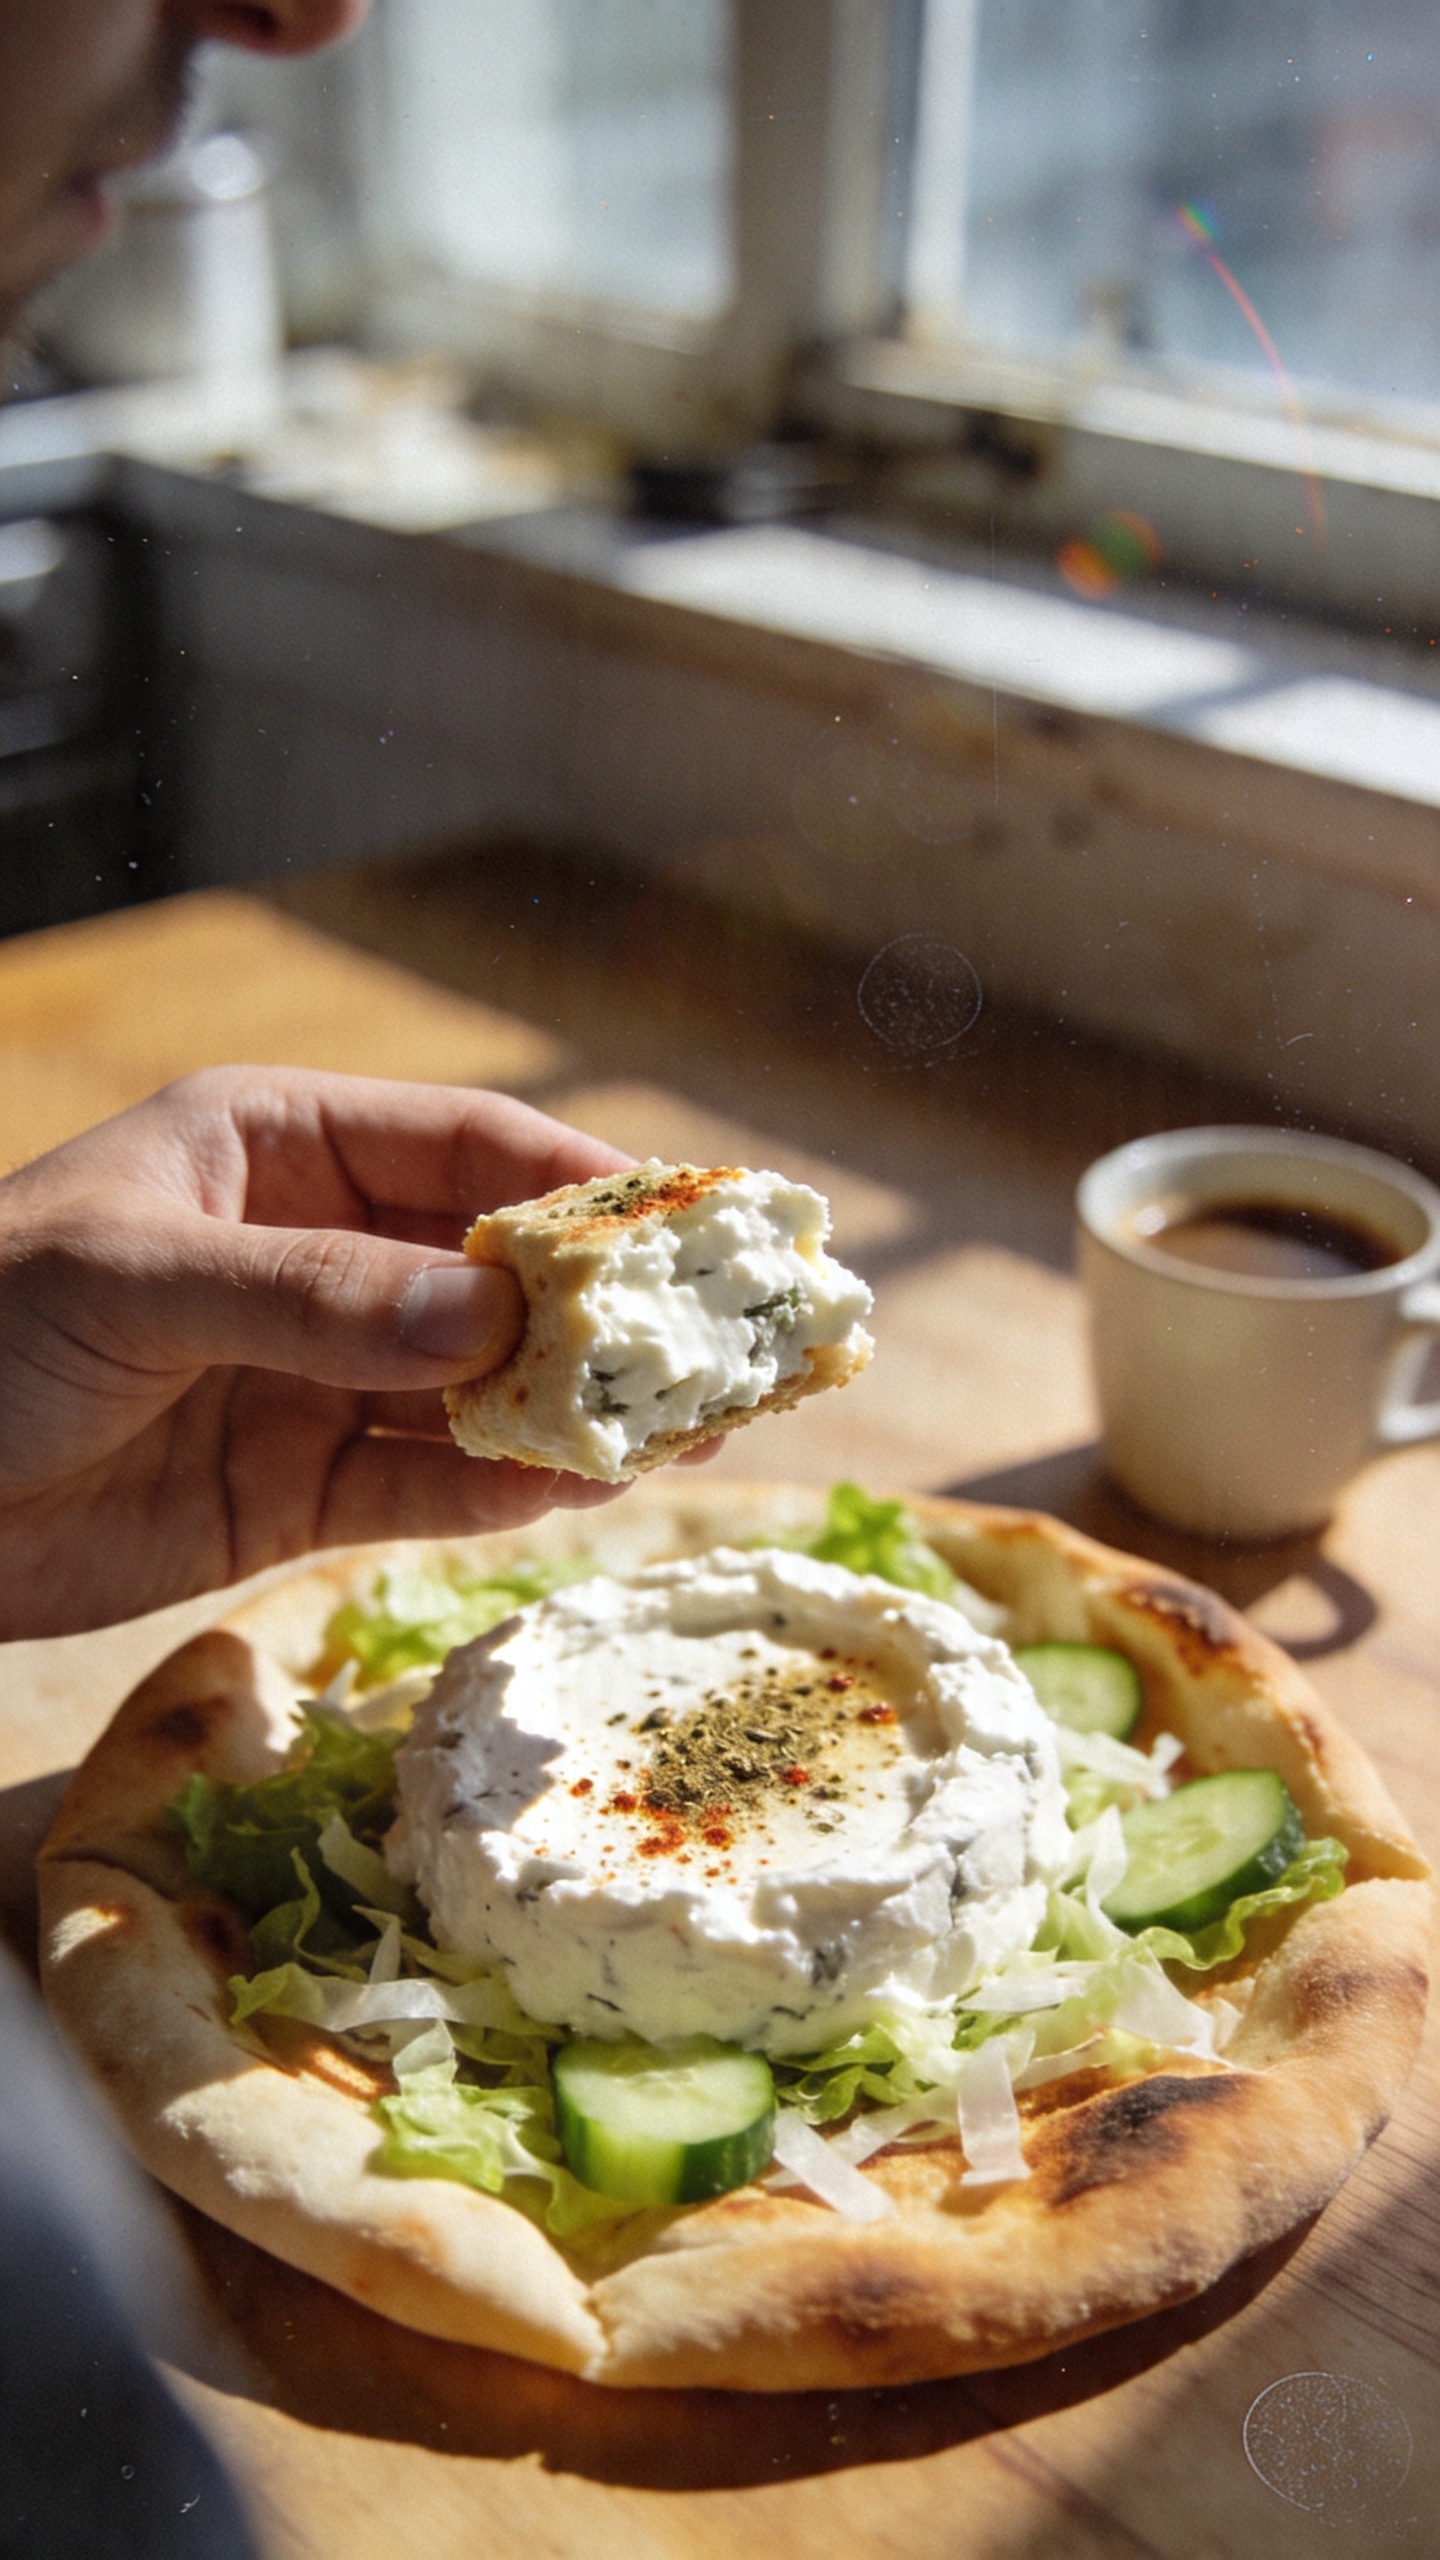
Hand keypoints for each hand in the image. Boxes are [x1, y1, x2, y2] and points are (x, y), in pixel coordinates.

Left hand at [0, 1067, 632, 1638]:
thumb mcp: (134, 1284)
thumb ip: (315, 1297)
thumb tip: (492, 1321)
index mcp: (276, 1148)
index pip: (467, 1144)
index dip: (586, 1180)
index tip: (693, 1224)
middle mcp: (316, 1252)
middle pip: (495, 1270)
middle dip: (605, 1307)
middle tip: (719, 1343)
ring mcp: (313, 1375)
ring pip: (477, 1386)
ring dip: (574, 1407)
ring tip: (688, 1429)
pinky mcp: (294, 1489)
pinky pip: (422, 1482)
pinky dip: (499, 1489)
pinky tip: (577, 1491)